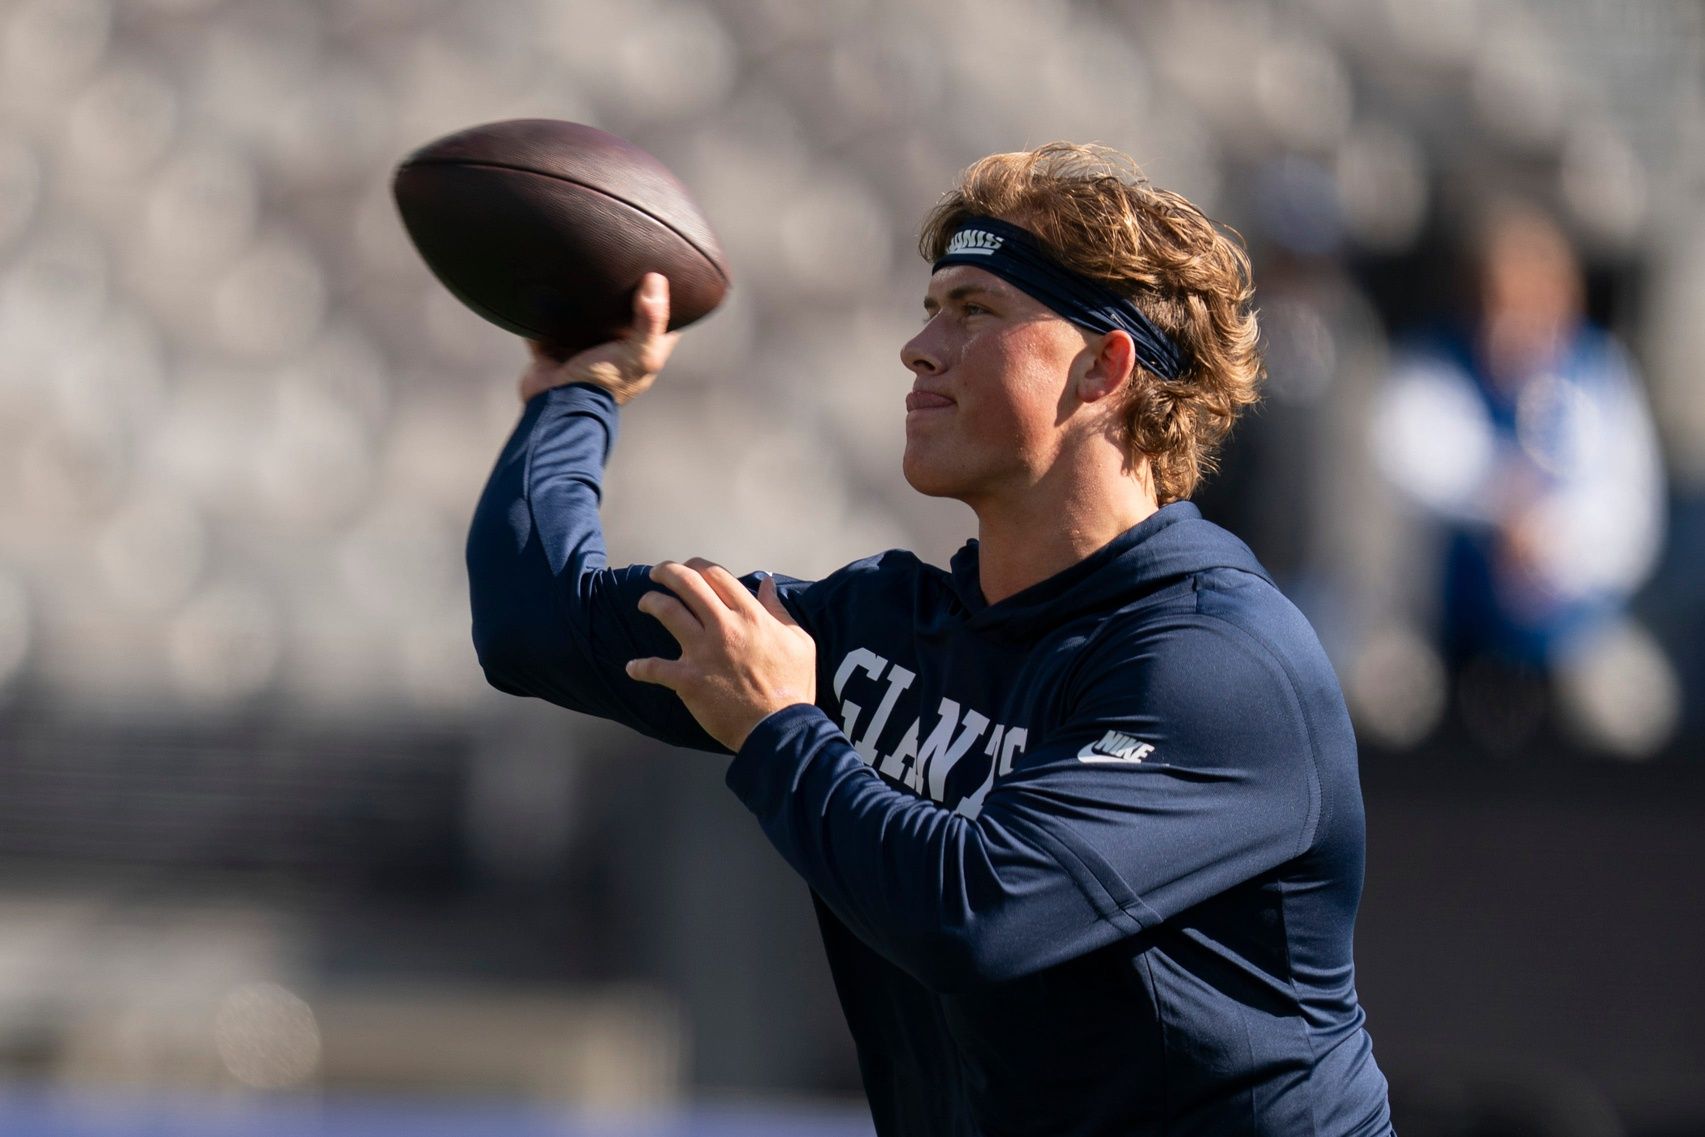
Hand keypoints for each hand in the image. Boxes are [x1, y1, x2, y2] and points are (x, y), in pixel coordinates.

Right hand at [518, 272, 678, 404]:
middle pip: (620, 315)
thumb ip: (651, 320)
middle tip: (618, 262)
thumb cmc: (603, 384)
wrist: (555, 404)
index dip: (664, 301)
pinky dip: (546, 310)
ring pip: (584, 317)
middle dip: (619, 294)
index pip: (660, 323)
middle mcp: (614, 350)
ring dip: (581, 301)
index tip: (658, 273)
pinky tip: (547, 284)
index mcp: (639, 352)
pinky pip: (548, 324)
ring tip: (582, 267)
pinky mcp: (553, 348)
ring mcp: (582, 348)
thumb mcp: (638, 353)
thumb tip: (656, 279)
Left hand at [627, 559, 816, 751]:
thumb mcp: (799, 641)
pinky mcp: (688, 680)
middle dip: (667, 572)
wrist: (779, 728)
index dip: (698, 566)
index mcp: (750, 615)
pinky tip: (632, 668)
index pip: (717, 575)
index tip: (689, 569)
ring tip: (644, 603)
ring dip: (650, 602)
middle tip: (657, 573)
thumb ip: (779, 610)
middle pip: (687, 583)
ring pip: (667, 611)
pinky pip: (654, 668)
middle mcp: (724, 626)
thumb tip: (766, 583)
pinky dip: (640, 667)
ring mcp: (703, 652)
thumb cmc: (793, 686)